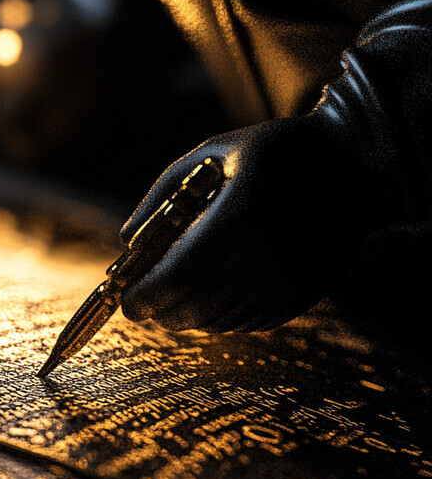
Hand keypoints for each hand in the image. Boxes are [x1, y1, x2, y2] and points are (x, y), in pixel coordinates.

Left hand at [119, 111, 376, 331]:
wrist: (353, 168)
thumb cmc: (271, 155)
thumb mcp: (212, 155)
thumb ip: (161, 197)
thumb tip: (126, 243)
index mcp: (240, 218)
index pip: (176, 278)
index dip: (145, 296)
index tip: (125, 301)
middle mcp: (265, 259)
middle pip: (191, 308)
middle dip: (159, 310)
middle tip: (143, 303)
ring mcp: (284, 285)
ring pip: (215, 321)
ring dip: (186, 314)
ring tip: (177, 293)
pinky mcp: (297, 300)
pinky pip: (242, 323)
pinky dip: (217, 315)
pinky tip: (214, 292)